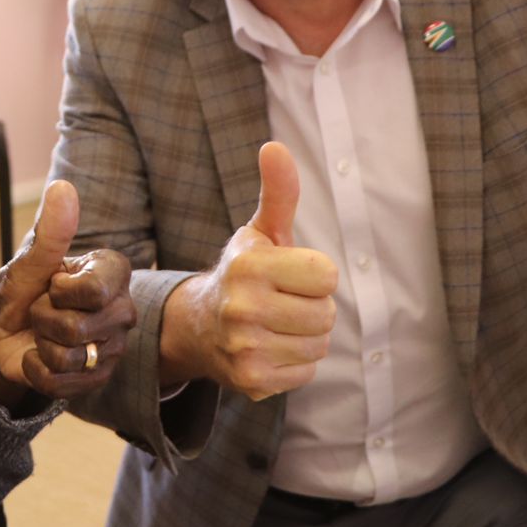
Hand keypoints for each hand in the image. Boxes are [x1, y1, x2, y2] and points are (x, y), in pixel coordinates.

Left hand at [0, 180, 134, 406]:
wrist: (5, 333)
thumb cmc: (23, 290)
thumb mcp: (28, 263)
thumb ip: (50, 231)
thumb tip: (63, 188)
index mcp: (114, 272)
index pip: (93, 291)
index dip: (58, 292)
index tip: (52, 284)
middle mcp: (124, 309)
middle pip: (76, 328)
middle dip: (43, 319)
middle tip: (43, 310)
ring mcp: (115, 347)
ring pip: (68, 358)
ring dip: (40, 346)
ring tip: (43, 333)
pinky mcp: (99, 378)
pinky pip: (60, 384)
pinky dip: (37, 371)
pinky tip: (40, 357)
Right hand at [157, 142, 336, 398]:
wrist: (199, 326)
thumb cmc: (244, 273)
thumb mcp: (261, 231)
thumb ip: (278, 192)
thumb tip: (274, 146)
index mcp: (248, 267)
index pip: (327, 276)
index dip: (315, 274)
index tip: (290, 274)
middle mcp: (242, 308)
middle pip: (327, 314)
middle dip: (313, 307)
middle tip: (283, 303)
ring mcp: (244, 348)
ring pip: (319, 344)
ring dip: (306, 336)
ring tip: (276, 325)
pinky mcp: (250, 380)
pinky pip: (306, 373)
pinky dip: (294, 363)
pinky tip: (269, 348)